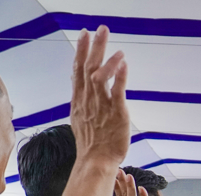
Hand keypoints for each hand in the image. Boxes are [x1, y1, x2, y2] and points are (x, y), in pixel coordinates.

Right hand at [70, 27, 129, 169]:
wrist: (95, 161)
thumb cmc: (91, 143)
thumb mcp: (80, 116)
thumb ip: (81, 98)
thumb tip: (77, 83)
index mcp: (80, 100)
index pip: (78, 70)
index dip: (81, 51)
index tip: (84, 34)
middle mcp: (88, 100)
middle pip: (88, 67)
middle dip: (94, 47)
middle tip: (100, 29)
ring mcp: (101, 106)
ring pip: (100, 76)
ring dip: (107, 58)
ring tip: (114, 45)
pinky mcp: (116, 114)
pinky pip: (117, 92)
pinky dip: (119, 77)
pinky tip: (123, 64)